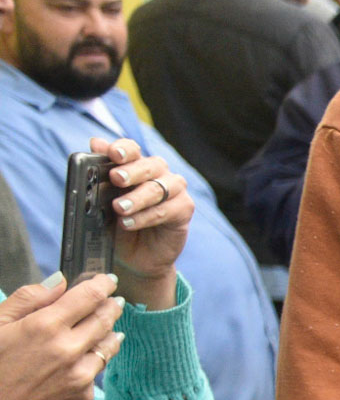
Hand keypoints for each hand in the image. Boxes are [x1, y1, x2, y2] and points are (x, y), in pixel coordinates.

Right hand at [0, 274, 123, 399]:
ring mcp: (79, 374)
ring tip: (108, 324)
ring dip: (110, 330)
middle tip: (114, 300)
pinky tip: (91, 354)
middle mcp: (67, 349)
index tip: (108, 281)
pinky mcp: (82, 395)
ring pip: (108, 344)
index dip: (103, 285)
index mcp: (45, 326)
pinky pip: (97, 369)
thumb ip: (28, 299)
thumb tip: (60, 282)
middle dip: (111, 305)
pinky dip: (96, 358)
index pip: (89, 296)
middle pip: (105, 318)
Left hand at [93, 138, 189, 309]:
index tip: (113, 153)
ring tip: (119, 209)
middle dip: (132, 171)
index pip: (133, 149)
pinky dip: (148, 216)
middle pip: (150, 164)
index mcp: (135, 167)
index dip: (124, 149)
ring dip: (138, 197)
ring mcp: (174, 191)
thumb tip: (96, 141)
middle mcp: (158, 174)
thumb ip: (98, 175)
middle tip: (116, 179)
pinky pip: (169, 208)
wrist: (132, 258)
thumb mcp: (100, 202)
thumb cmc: (116, 226)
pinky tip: (130, 223)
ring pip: (160, 186)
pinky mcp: (184, 210)